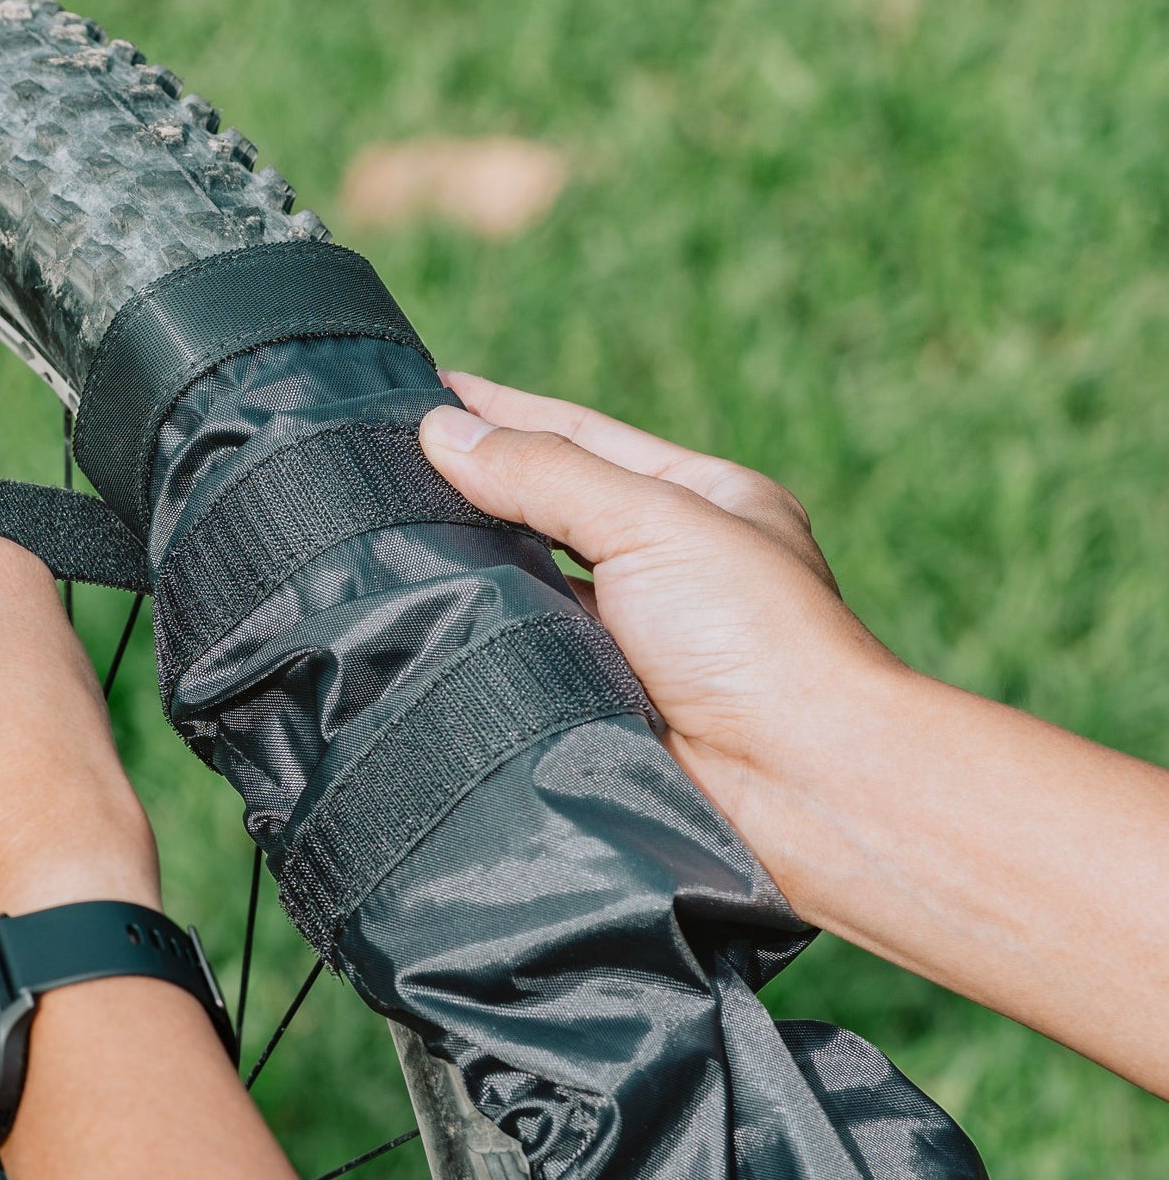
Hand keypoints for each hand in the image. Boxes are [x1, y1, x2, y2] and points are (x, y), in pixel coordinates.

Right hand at [418, 373, 902, 858]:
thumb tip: (443, 430)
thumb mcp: (653, 522)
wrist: (803, 790)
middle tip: (375, 460)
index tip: (421, 388)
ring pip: (528, 586)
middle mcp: (668, 567)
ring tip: (377, 536)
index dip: (501, 412)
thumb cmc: (757, 640)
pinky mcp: (600, 707)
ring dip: (469, 567)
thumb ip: (545, 474)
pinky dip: (479, 640)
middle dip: (472, 486)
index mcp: (702, 501)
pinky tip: (423, 622)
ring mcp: (633, 642)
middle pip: (547, 509)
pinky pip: (522, 658)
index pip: (578, 436)